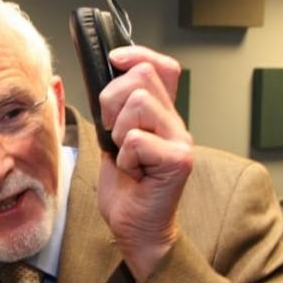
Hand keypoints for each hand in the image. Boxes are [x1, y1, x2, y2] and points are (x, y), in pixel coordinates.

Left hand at [95, 45, 193, 280]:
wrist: (135, 228)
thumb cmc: (126, 189)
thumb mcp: (113, 140)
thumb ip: (115, 112)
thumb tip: (101, 82)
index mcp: (162, 115)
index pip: (162, 66)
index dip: (138, 54)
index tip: (114, 59)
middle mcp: (176, 123)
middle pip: (142, 78)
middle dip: (112, 100)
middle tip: (112, 132)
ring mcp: (180, 140)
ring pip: (138, 104)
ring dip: (119, 131)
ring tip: (125, 154)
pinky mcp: (179, 160)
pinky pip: (137, 139)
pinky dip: (125, 157)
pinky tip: (133, 171)